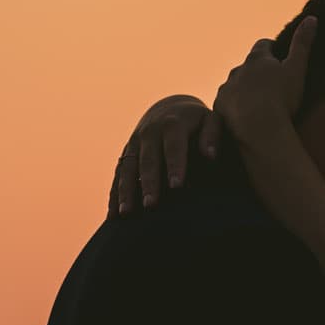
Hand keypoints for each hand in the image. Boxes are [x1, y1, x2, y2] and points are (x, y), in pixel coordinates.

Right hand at [113, 95, 219, 212]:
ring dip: (126, 191)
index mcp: (172, 125)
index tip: (177, 187)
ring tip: (125, 214)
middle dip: (149, 183)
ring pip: (128, 169)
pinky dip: (114, 194)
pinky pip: (118, 175)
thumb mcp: (210, 120)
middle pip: (148, 160)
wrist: (170, 108)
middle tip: (151, 205)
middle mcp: (149, 133)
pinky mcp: (126, 154)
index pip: (174, 147)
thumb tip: (211, 155)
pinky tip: (113, 216)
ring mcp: (134, 144)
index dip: (175, 166)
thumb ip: (212, 135)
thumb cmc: (197, 122)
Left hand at [211, 16, 317, 153]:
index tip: (279, 56)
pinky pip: (225, 104)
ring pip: (234, 85)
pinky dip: (233, 107)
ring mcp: (226, 89)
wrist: (259, 128)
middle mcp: (238, 70)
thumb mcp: (297, 69)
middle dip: (256, 71)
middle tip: (270, 84)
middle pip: (247, 66)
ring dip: (243, 90)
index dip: (272, 49)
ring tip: (255, 104)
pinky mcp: (219, 108)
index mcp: (257, 58)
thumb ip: (302, 44)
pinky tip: (243, 118)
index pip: (263, 45)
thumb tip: (312, 18)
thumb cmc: (282, 98)